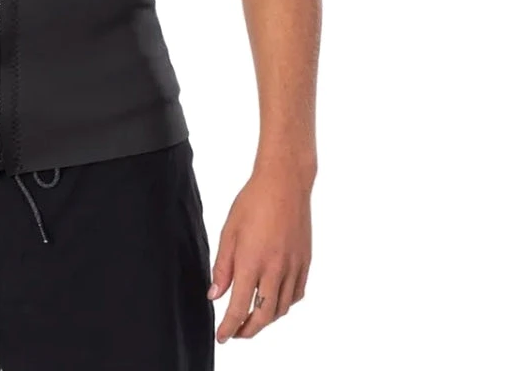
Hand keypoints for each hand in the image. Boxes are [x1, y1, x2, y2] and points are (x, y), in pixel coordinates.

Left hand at [207, 159, 312, 341]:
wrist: (285, 183)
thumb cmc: (253, 201)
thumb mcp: (229, 231)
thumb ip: (222, 266)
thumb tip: (215, 295)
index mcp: (252, 261)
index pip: (238, 307)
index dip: (229, 327)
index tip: (222, 337)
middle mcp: (275, 269)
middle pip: (264, 315)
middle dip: (248, 330)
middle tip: (236, 333)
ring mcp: (293, 267)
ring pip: (281, 308)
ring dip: (266, 319)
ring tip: (253, 318)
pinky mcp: (305, 262)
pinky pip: (296, 294)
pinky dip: (284, 304)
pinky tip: (275, 300)